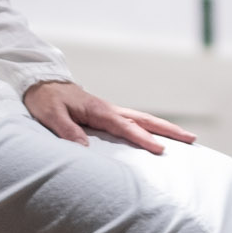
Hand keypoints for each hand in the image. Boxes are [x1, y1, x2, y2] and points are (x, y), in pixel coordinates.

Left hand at [23, 80, 196, 153]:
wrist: (40, 83)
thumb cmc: (45, 99)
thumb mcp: (51, 115)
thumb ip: (67, 131)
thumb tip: (85, 149)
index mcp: (99, 110)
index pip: (126, 126)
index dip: (143, 138)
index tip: (160, 149)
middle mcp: (109, 110)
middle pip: (145, 120)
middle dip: (168, 130)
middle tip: (192, 139)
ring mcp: (109, 112)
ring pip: (142, 120)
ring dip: (163, 128)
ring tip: (184, 138)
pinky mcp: (105, 115)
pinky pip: (132, 123)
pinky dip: (148, 129)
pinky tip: (154, 137)